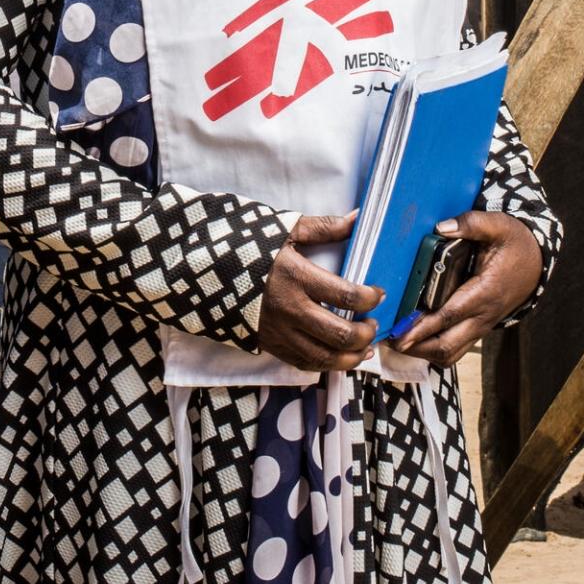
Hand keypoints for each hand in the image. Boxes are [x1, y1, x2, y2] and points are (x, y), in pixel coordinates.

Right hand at [256, 212, 383, 373]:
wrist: (204, 268)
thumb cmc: (247, 245)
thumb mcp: (284, 229)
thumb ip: (324, 227)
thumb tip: (357, 219)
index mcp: (296, 276)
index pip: (347, 296)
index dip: (370, 298)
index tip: (378, 294)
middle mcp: (290, 309)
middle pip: (340, 334)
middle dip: (366, 332)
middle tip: (373, 322)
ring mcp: (279, 331)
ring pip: (325, 357)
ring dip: (352, 356)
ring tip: (364, 346)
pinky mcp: (269, 345)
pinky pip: (304, 363)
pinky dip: (327, 364)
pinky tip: (340, 357)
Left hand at [390, 210, 542, 368]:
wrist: (537, 261)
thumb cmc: (515, 243)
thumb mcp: (498, 225)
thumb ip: (471, 223)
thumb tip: (442, 227)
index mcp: (486, 292)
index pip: (449, 315)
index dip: (423, 327)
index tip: (401, 334)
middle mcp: (483, 315)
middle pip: (448, 345)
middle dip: (417, 347)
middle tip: (388, 339)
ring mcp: (482, 324)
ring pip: (451, 352)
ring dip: (424, 351)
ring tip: (397, 341)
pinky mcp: (479, 326)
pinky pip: (456, 346)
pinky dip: (434, 347)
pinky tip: (415, 337)